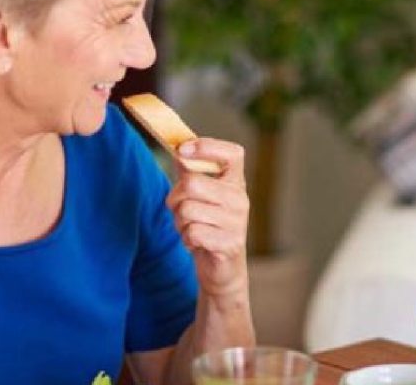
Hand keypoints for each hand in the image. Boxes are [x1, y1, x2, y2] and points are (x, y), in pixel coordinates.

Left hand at [166, 138, 249, 299]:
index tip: (182, 150)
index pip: (232, 153)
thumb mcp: (202, 197)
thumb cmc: (209, 226)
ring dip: (180, 222)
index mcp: (236, 182)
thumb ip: (191, 172)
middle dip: (175, 198)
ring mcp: (237, 222)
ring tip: (191, 229)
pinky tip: (196, 243)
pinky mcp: (229, 243)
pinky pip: (192, 233)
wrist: (222, 269)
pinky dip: (186, 239)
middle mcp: (240, 199)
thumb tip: (178, 148)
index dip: (207, 147)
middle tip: (180, 209)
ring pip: (188, 210)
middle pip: (192, 183)